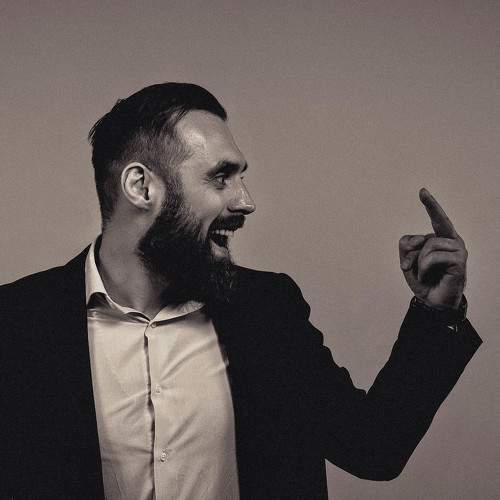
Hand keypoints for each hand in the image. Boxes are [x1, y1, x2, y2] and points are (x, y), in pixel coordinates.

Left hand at [399, 188, 466, 309]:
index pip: (436, 218)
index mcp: (441, 238)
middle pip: (429, 230)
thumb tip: (422, 241)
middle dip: (414, 248)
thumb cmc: (423, 279)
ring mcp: (458, 249)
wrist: (433, 302)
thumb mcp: (407, 260)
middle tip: (408, 266)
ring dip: (419, 262)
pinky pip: (433, 256)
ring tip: (424, 273)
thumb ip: (408, 246)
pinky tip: (429, 276)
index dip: (430, 204)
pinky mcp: (459, 260)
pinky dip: (424, 268)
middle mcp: (453, 240)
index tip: (422, 190)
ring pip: (428, 245)